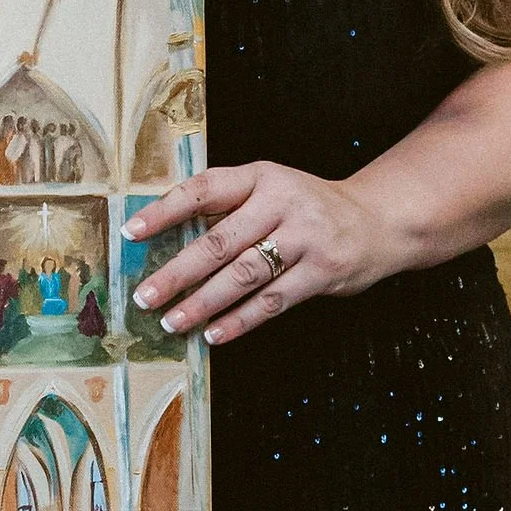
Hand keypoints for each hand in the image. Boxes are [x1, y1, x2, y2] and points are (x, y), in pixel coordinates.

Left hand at [124, 160, 390, 344]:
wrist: (378, 220)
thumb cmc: (307, 208)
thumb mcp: (271, 189)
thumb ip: (228, 208)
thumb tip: (165, 242)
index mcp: (262, 176)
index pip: (204, 190)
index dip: (164, 211)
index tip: (131, 233)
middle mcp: (283, 202)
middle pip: (219, 242)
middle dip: (176, 274)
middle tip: (144, 296)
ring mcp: (306, 238)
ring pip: (243, 276)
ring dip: (203, 303)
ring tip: (172, 321)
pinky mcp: (322, 272)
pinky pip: (272, 302)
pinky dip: (239, 321)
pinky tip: (213, 334)